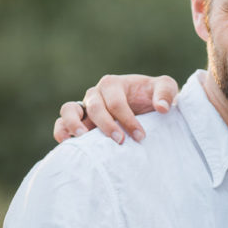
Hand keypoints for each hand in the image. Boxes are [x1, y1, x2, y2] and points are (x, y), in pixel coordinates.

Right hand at [53, 74, 178, 143]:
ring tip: (84, 138)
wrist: (147, 110)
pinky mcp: (78, 122)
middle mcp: (95, 94)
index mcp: (113, 84)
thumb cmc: (153, 97)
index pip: (116, 102)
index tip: (141, 136)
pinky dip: (61, 131)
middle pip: (95, 107)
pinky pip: (61, 123)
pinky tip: (68, 143)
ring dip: (74, 124)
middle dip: (107, 125)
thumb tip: (162, 108)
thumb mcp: (165, 88)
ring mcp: (84, 108)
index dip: (127, 119)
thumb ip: (166, 92)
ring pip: (68, 110)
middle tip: (120, 141)